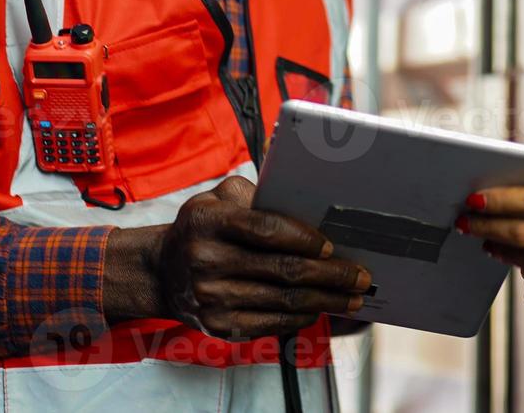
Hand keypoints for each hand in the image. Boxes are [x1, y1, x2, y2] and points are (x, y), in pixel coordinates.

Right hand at [104, 175, 370, 340]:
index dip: (304, 238)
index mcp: (208, 221)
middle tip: (360, 275)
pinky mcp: (218, 326)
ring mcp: (210, 297)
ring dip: (325, 300)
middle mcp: (206, 260)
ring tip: (352, 296)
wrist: (163, 272)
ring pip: (282, 301)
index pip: (266, 229)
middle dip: (330, 274)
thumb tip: (307, 204)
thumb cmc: (204, 228)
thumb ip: (256, 196)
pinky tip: (321, 309)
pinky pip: (270, 324)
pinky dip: (301, 318)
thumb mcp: (218, 199)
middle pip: (282, 270)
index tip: (332, 245)